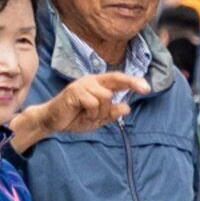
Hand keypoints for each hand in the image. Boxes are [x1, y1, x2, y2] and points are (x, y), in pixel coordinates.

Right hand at [29, 71, 148, 139]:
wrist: (52, 121)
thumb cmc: (74, 117)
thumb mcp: (97, 119)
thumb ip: (111, 113)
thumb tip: (127, 107)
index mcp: (98, 84)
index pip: (118, 79)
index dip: (133, 81)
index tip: (147, 88)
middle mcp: (91, 80)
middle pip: (116, 80)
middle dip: (131, 83)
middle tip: (144, 90)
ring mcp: (83, 84)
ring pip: (106, 96)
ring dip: (100, 112)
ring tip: (88, 116)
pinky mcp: (74, 91)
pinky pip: (93, 103)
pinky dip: (91, 113)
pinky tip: (81, 115)